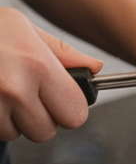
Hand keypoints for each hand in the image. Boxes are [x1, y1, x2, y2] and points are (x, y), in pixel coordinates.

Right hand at [0, 8, 101, 143]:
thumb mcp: (21, 29)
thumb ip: (61, 54)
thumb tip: (95, 68)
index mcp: (36, 65)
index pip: (75, 114)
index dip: (68, 108)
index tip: (57, 97)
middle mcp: (14, 87)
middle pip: (48, 131)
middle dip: (39, 116)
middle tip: (22, 92)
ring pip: (19, 135)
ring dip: (12, 120)